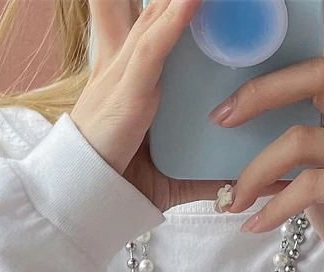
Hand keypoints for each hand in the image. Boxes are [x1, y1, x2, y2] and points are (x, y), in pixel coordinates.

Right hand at [72, 0, 225, 211]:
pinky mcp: (128, 89)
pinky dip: (174, 19)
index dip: (168, 3)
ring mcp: (124, 71)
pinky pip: (153, 45)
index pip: (150, 18)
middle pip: (155, 4)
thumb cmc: (121, 184)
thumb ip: (205, 174)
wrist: (82, 200)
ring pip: (157, 13)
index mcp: (130, 72)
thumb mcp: (169, 173)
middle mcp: (125, 61)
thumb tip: (240, 188)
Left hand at [216, 0, 323, 271]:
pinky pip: (309, 185)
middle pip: (317, 76)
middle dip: (260, 92)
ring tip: (231, 200)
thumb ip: (309, 161)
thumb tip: (261, 156)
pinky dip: (273, 206)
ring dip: (255, 171)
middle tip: (220, 118)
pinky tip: (255, 225)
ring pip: (302, 138)